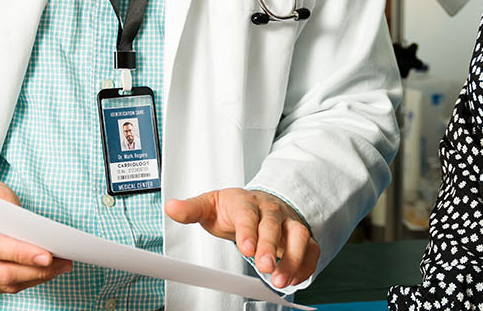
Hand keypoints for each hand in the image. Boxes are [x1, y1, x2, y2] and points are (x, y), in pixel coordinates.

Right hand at [0, 177, 71, 292]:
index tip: (48, 256)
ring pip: (4, 284)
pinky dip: (25, 281)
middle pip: (0, 272)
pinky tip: (43, 271)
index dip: (22, 254)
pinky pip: (2, 287)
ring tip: (60, 266)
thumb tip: (39, 238)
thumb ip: (14, 215)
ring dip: (35, 277)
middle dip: (36, 270)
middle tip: (62, 262)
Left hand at [165, 188, 319, 289]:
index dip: (248, 231)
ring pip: (299, 236)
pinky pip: (311, 249)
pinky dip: (306, 265)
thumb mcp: (210, 205)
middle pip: (274, 225)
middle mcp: (271, 210)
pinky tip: (295, 279)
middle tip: (265, 267)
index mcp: (246, 202)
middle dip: (271, 247)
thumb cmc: (234, 208)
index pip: (248, 214)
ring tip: (281, 280)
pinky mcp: (301, 235)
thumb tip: (171, 207)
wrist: (259, 202)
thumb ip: (191, 210)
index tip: (245, 248)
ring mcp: (288, 222)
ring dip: (293, 259)